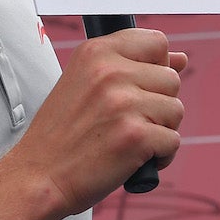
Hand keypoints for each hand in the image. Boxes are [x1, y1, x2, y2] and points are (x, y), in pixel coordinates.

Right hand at [16, 27, 185, 215]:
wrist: (37, 177)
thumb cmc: (62, 135)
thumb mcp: (86, 84)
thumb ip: (132, 66)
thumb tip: (182, 59)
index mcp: (97, 52)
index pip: (157, 43)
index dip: (156, 68)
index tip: (137, 89)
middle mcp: (111, 72)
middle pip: (172, 80)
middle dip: (158, 105)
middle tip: (124, 123)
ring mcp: (125, 103)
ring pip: (176, 110)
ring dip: (160, 131)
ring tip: (127, 141)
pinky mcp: (136, 136)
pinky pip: (173, 141)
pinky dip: (159, 157)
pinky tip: (132, 159)